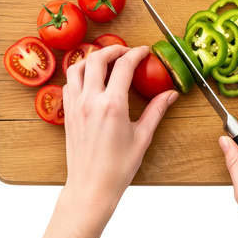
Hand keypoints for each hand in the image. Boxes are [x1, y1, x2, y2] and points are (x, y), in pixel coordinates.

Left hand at [62, 45, 178, 224]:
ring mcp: (76, 106)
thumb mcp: (142, 137)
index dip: (136, 53)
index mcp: (112, 105)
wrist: (91, 187)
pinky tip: (91, 81)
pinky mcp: (68, 114)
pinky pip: (68, 84)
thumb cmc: (117, 167)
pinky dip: (79, 75)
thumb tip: (170, 95)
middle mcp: (90, 101)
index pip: (124, 66)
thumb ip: (156, 111)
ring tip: (106, 61)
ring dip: (92, 59)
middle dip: (113, 49)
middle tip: (126, 51)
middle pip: (97, 59)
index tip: (144, 51)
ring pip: (76, 67)